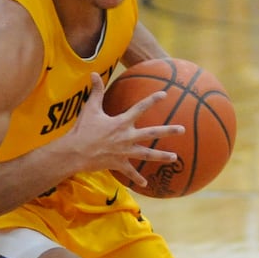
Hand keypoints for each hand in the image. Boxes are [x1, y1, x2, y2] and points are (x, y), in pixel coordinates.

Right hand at [63, 73, 183, 188]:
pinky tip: (145, 184)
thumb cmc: (83, 130)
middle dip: (168, 131)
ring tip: (175, 157)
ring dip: (161, 156)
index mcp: (121, 122)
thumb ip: (96, 91)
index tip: (165, 94)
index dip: (153, 100)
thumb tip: (93, 73)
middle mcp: (127, 137)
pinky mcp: (118, 164)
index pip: (140, 108)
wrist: (76, 152)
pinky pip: (130, 172)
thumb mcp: (90, 109)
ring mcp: (124, 152)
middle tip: (183, 129)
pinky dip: (137, 178)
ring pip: (147, 154)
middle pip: (152, 133)